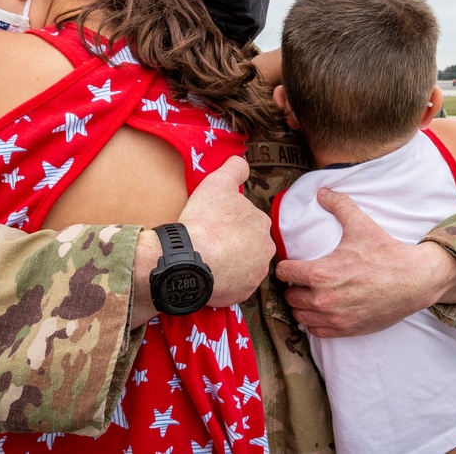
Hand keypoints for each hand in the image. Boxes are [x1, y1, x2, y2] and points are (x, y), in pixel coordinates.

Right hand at [180, 155, 272, 307]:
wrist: (191, 258)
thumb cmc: (205, 219)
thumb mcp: (217, 183)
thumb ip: (233, 169)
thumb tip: (241, 161)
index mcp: (261, 222)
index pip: (248, 220)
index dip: (230, 221)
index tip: (214, 224)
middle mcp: (265, 249)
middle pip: (249, 244)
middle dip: (233, 243)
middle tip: (210, 242)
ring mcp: (255, 274)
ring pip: (244, 266)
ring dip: (231, 263)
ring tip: (209, 260)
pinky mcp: (243, 293)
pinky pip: (235, 286)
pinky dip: (225, 282)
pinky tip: (210, 275)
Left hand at [275, 188, 454, 337]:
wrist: (414, 281)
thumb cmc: (385, 253)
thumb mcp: (360, 224)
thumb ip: (339, 205)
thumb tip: (322, 192)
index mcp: (320, 273)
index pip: (283, 272)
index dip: (285, 266)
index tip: (292, 263)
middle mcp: (323, 299)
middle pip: (289, 296)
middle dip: (293, 286)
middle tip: (303, 279)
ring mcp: (334, 318)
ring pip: (300, 316)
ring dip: (302, 305)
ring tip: (310, 294)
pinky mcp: (346, 330)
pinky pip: (316, 331)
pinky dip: (315, 322)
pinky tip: (322, 310)